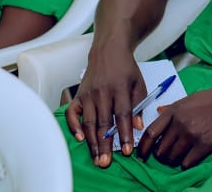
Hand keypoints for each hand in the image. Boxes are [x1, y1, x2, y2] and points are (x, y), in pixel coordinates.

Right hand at [65, 45, 145, 166]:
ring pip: (89, 121)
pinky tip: (80, 137)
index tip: (127, 150)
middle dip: (105, 144)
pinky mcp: (78, 95)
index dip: (124, 133)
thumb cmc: (126, 69)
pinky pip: (72, 112)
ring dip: (92, 141)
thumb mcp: (139, 83)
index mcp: (120, 88)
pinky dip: (74, 125)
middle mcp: (102, 91)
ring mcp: (88, 94)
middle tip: (106, 162)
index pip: (123, 114)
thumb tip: (138, 127)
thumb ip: (139, 105)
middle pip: (103, 122)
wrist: (108, 50)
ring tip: (96, 157)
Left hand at [136, 81, 211, 168]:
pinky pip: (187, 162)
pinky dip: (186, 163)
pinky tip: (192, 158)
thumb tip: (158, 111)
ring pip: (172, 157)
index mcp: (175, 109)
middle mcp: (180, 122)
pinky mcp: (204, 144)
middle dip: (161, 156)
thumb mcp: (193, 97)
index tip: (142, 155)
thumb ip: (174, 106)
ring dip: (174, 160)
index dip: (144, 147)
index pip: (151, 133)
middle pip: (160, 148)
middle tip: (167, 156)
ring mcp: (192, 134)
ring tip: (180, 157)